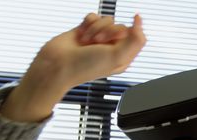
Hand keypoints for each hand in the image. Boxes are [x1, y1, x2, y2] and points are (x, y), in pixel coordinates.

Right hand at [0, 13, 146, 122]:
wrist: (58, 65)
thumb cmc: (87, 66)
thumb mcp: (117, 57)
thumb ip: (134, 41)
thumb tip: (139, 22)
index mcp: (124, 56)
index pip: (136, 36)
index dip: (132, 30)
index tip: (129, 24)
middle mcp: (112, 47)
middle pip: (121, 26)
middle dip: (108, 31)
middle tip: (97, 43)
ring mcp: (99, 38)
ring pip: (106, 20)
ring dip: (95, 29)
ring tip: (86, 42)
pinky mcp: (86, 30)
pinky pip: (93, 16)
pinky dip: (87, 24)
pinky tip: (80, 35)